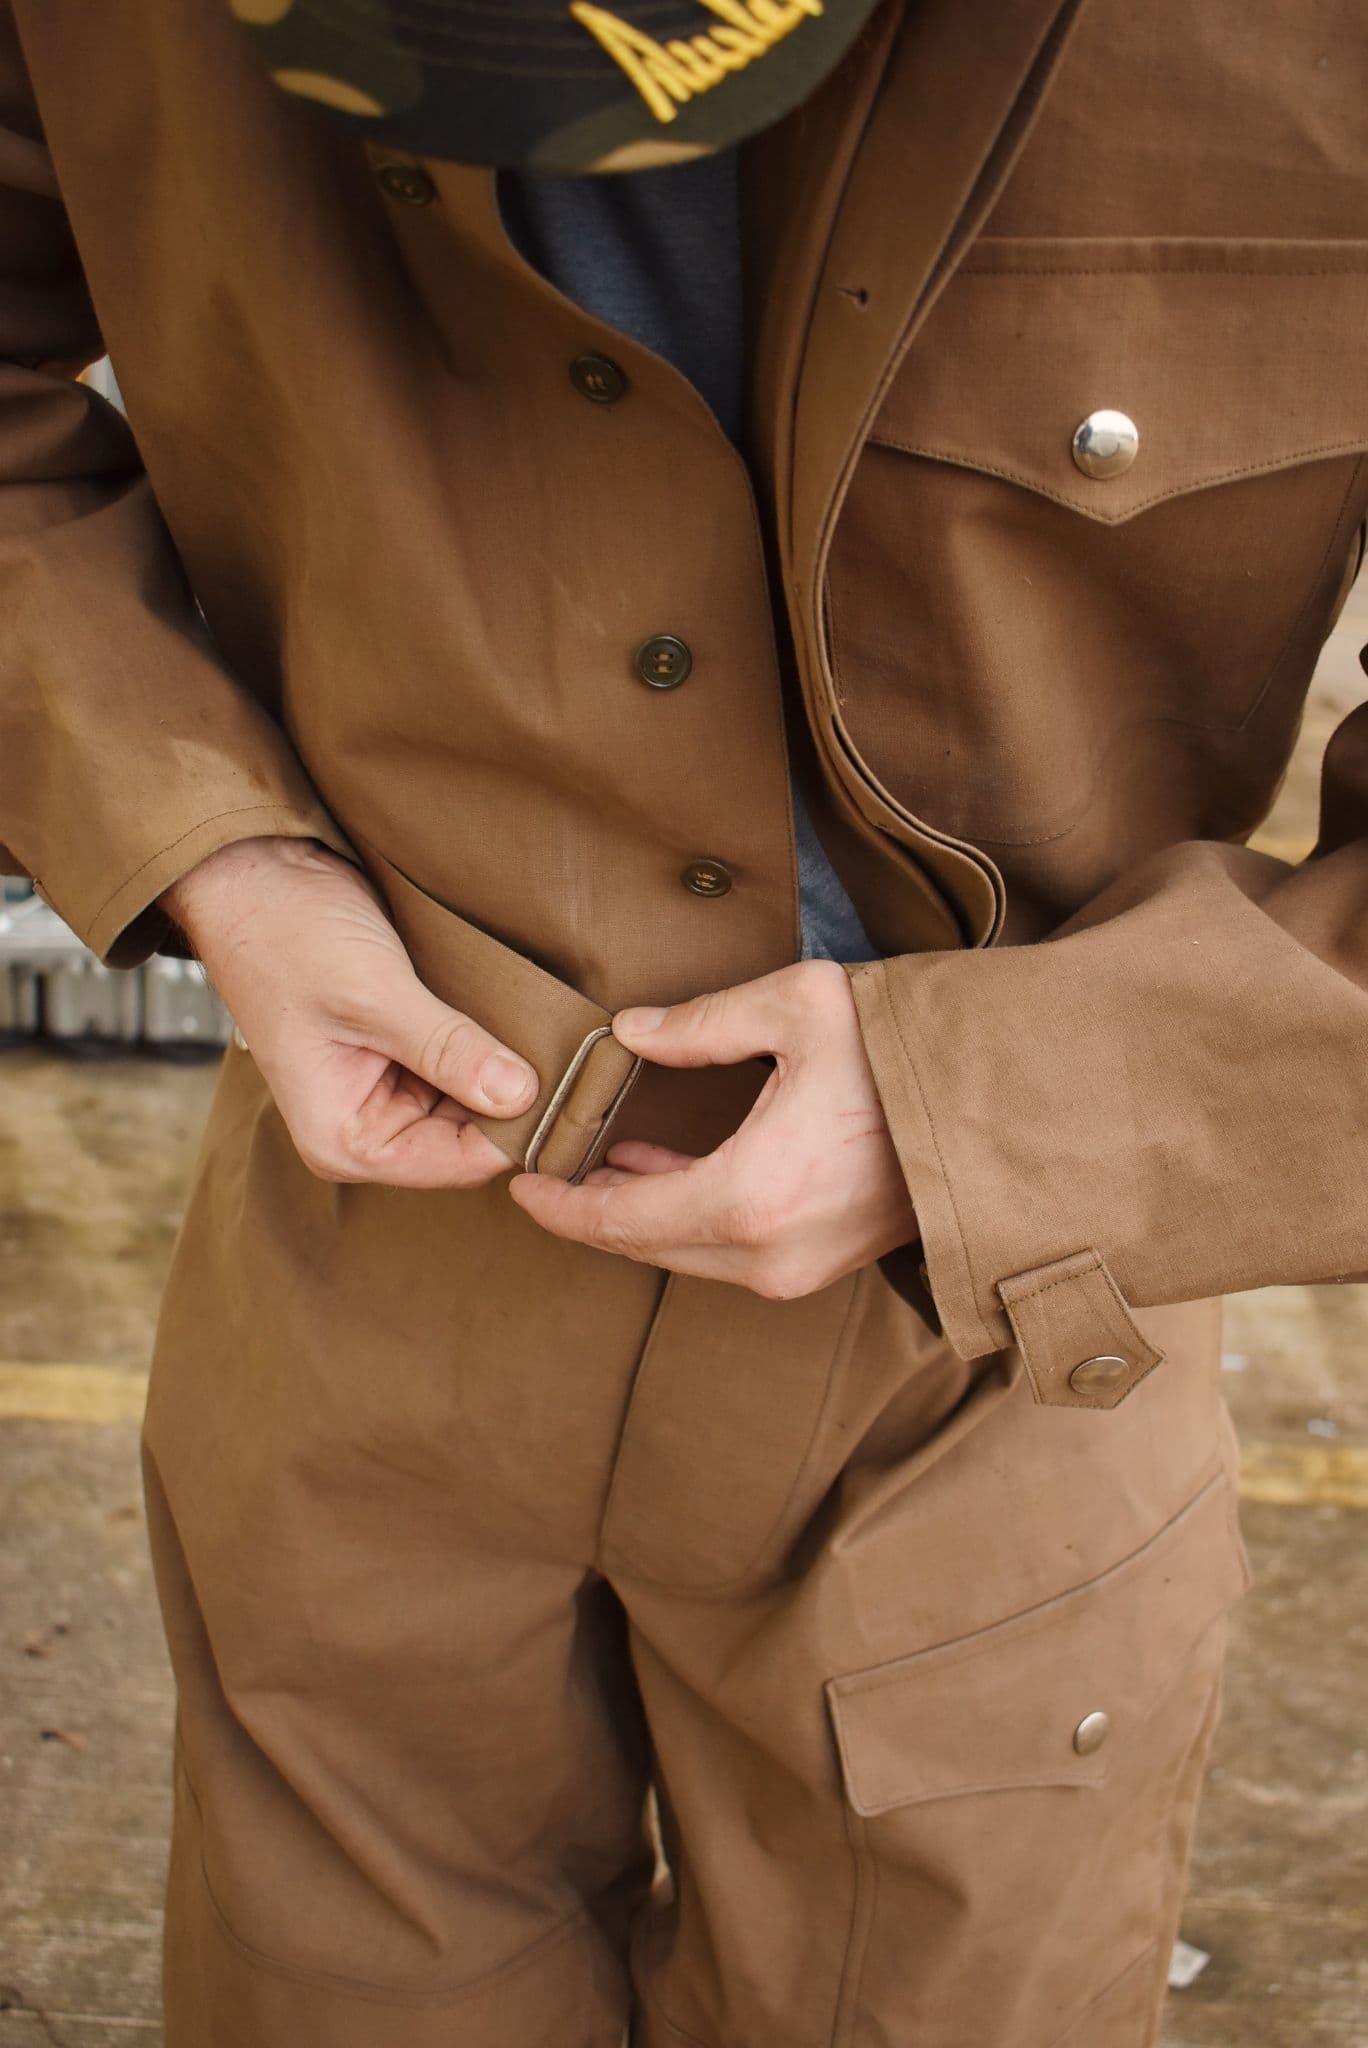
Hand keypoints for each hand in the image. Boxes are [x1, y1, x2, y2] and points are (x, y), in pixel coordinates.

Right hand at [162, 836, 537, 1186]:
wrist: (253, 873)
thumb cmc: (288, 936)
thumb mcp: (374, 995)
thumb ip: (447, 1050)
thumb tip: (521, 1096)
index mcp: (344, 1139)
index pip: (457, 1162)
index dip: (516, 1131)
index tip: (571, 1089)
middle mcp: (364, 1128)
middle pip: (472, 1137)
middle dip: (517, 1098)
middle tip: (574, 1053)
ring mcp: (384, 1090)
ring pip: (475, 1100)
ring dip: (509, 1067)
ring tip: (550, 1029)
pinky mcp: (401, 1052)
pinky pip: (463, 1064)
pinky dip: (491, 1043)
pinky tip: (521, 1016)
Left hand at [509, 960, 915, 1296]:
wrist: (999, 1107)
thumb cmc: (903, 1054)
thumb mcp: (799, 1010)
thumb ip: (700, 1025)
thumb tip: (629, 1033)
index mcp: (750, 1199)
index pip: (619, 1220)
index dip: (560, 1204)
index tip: (520, 1181)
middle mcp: (769, 1256)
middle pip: (645, 1246)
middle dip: (587, 1211)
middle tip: (544, 1171)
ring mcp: (800, 1270)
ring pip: (685, 1254)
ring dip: (634, 1214)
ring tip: (594, 1165)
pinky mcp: (823, 1264)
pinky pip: (727, 1251)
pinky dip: (682, 1219)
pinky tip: (660, 1174)